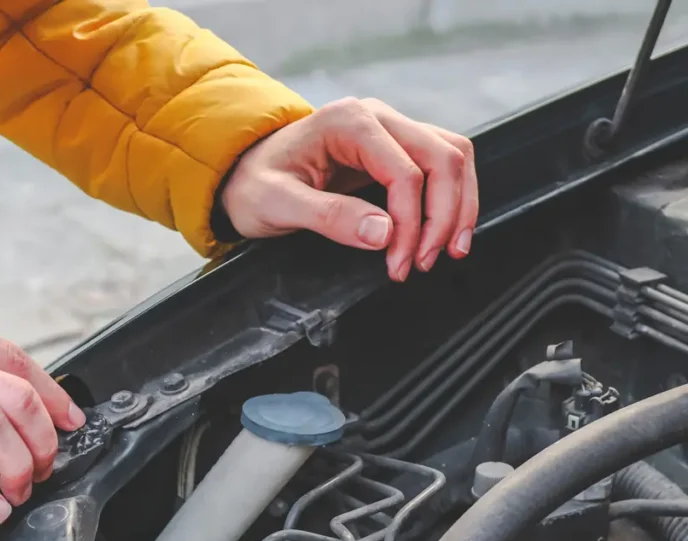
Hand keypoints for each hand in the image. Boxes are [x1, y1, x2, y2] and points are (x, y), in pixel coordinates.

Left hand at [221, 97, 477, 280]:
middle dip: (444, 216)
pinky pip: (441, 165)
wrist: (241, 174)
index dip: (411, 224)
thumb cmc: (253, 185)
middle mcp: (377, 118)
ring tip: (448, 251)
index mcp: (349, 123)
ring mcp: (390, 130)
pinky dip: (451, 198)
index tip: (399, 264)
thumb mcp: (277, 205)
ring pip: (452, 157)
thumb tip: (385, 233)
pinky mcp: (394, 149)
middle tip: (425, 262)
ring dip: (458, 205)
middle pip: (443, 158)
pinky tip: (444, 232)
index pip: (406, 173)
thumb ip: (330, 217)